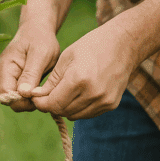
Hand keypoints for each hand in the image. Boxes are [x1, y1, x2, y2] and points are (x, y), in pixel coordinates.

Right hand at [0, 21, 60, 112]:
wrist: (36, 32)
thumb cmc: (40, 40)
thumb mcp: (41, 54)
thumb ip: (31, 74)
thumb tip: (23, 93)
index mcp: (4, 68)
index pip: (7, 95)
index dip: (23, 101)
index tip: (40, 94)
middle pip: (9, 100)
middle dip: (27, 101)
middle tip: (43, 91)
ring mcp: (0, 79)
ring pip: (13, 100)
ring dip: (28, 99)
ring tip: (41, 86)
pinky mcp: (6, 81)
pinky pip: (15, 96)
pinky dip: (27, 96)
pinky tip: (36, 86)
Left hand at [21, 17, 137, 120]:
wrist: (124, 45)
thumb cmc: (92, 46)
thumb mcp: (66, 58)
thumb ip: (51, 81)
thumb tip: (35, 96)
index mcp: (78, 79)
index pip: (52, 104)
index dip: (41, 102)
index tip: (35, 96)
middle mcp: (92, 94)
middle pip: (62, 111)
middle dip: (51, 105)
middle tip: (47, 94)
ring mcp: (104, 101)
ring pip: (74, 115)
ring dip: (64, 107)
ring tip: (63, 92)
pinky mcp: (111, 105)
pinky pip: (87, 114)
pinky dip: (78, 108)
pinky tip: (78, 94)